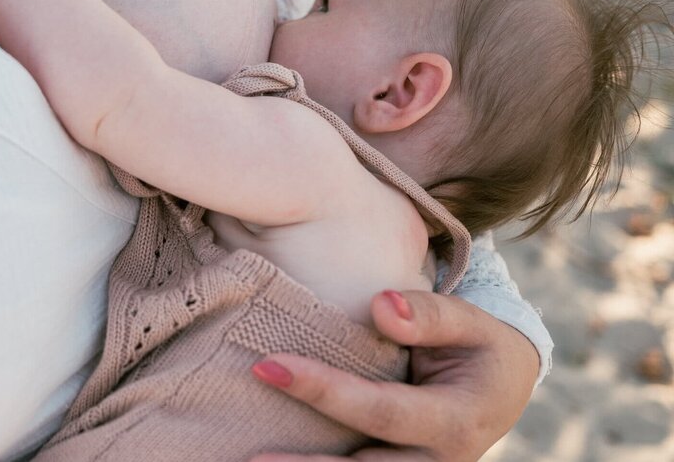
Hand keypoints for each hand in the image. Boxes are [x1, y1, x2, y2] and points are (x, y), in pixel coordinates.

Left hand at [249, 289, 537, 460]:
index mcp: (456, 422)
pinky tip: (272, 461)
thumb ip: (432, 315)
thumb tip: (381, 305)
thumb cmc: (478, 348)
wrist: (502, 389)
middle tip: (248, 454)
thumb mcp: (472, 324)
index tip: (270, 365)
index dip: (325, 391)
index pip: (381, 411)